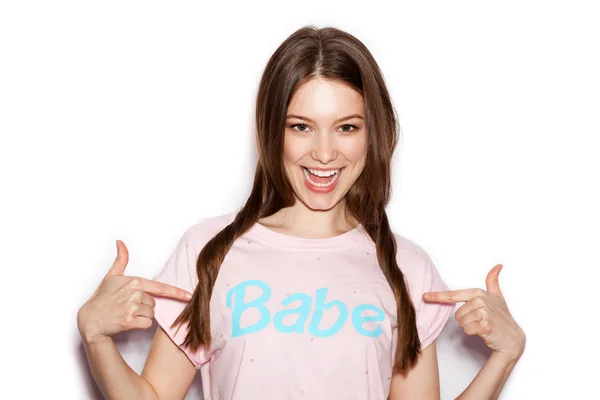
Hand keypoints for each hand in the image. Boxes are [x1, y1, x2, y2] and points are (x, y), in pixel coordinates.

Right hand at [77, 240, 192, 344]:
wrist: (90, 320)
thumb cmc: (102, 298)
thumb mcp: (111, 276)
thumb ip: (121, 260)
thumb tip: (121, 242)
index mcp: (134, 282)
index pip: (161, 287)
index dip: (177, 292)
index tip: (189, 295)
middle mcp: (135, 294)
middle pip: (154, 302)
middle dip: (145, 305)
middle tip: (128, 306)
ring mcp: (132, 308)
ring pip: (152, 314)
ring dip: (143, 315)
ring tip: (127, 313)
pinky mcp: (130, 321)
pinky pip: (147, 324)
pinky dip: (141, 325)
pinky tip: (128, 322)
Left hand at [422, 264, 525, 361]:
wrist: (512, 338)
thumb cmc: (502, 317)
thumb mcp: (498, 296)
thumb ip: (493, 281)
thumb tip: (498, 265)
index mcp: (478, 293)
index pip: (453, 295)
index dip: (437, 296)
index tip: (425, 296)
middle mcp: (480, 300)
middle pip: (457, 314)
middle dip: (466, 320)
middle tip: (480, 320)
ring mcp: (483, 313)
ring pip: (461, 323)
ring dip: (469, 327)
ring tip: (482, 325)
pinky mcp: (484, 326)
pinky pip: (467, 330)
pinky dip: (473, 333)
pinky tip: (484, 332)